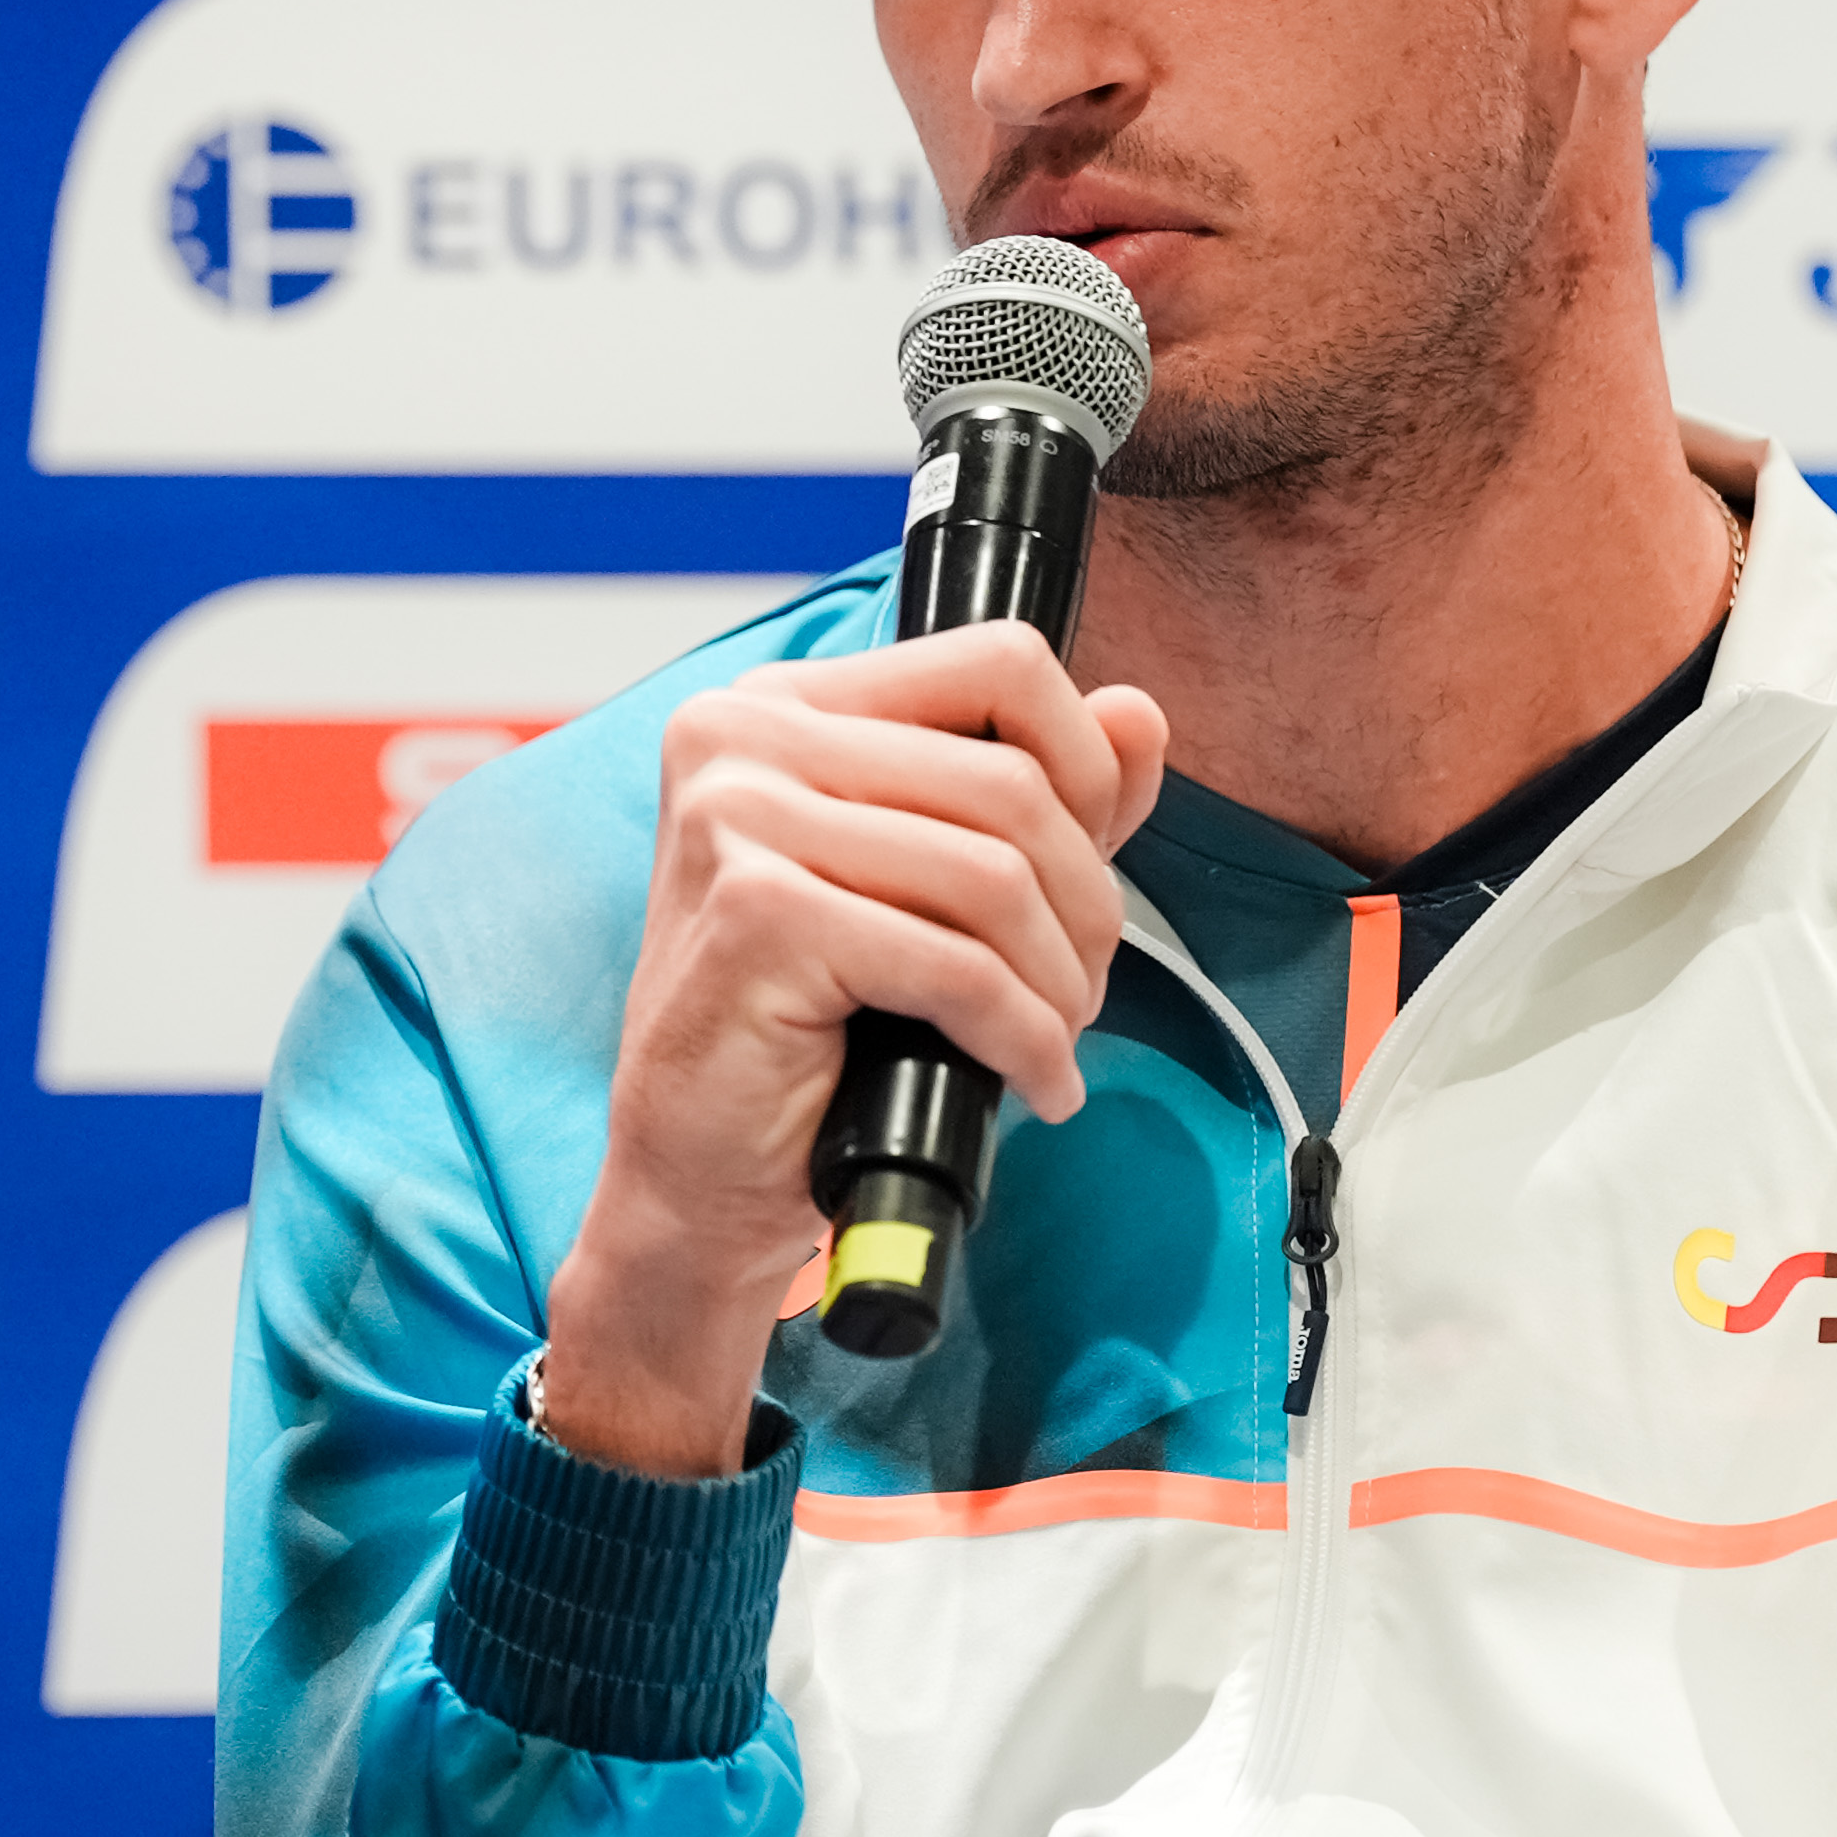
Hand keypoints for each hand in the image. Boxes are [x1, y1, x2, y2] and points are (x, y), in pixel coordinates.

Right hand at [550, 624, 1170, 1478]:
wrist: (696, 1175)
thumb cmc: (805, 1032)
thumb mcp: (927, 889)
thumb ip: (1036, 795)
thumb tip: (1140, 716)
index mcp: (782, 703)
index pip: (997, 662)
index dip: (1082, 763)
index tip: (1088, 862)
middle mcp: (743, 736)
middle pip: (1011, 779)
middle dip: (1085, 902)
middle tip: (1080, 988)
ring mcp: (739, 817)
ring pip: (994, 875)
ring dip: (1060, 979)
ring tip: (1054, 1038)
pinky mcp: (757, 915)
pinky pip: (958, 967)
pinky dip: (1023, 1038)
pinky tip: (1032, 1083)